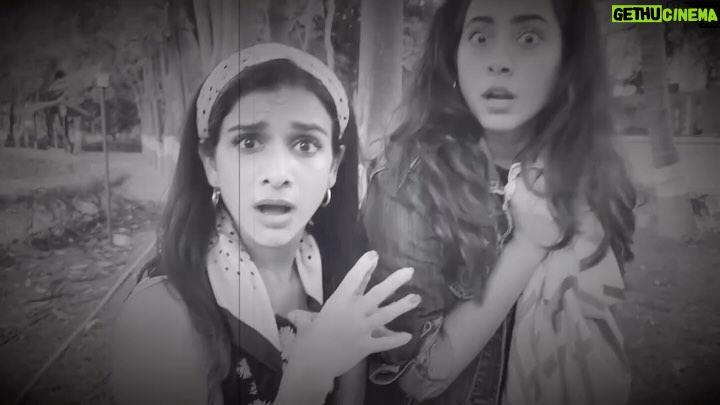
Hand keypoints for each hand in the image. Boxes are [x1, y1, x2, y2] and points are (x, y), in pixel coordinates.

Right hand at [286, 251, 419, 379]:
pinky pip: (385, 342)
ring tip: (417, 298)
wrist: (311, 364)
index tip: (374, 255)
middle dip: (395, 281)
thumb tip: (294, 315)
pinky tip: (409, 336)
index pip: (354, 278)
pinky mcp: (366, 346)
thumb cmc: (307, 341)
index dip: (364, 265)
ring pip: (387, 314)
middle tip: (410, 271)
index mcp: (339, 301)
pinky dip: (397, 339)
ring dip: (402, 306)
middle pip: (378, 293)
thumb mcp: (307, 322)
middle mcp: (353, 312)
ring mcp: (362, 329)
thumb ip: (307, 316)